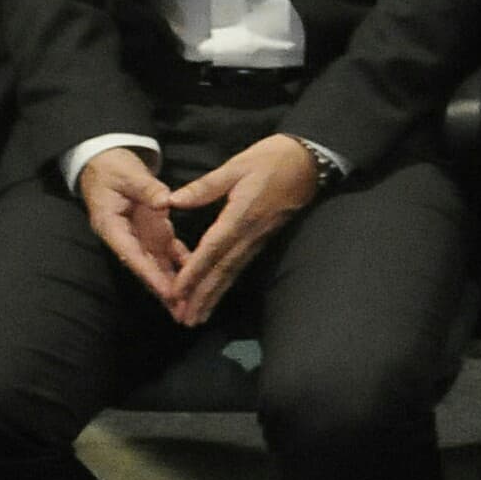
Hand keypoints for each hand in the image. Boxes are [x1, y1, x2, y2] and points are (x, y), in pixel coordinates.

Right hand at [76, 147, 191, 306]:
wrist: (108, 164)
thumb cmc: (113, 169)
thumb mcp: (127, 174)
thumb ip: (146, 188)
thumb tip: (164, 201)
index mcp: (112, 227)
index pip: (133, 256)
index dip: (150, 276)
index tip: (168, 293)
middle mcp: (127, 238)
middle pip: (147, 269)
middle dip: (164, 293)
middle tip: (183, 315)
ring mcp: (142, 237)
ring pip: (160, 266)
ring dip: (175, 286)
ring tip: (192, 307)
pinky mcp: (154, 231)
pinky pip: (171, 252)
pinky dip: (184, 265)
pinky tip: (200, 279)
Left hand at [159, 134, 323, 325]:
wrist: (309, 163)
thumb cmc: (271, 159)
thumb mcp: (236, 165)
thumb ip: (205, 186)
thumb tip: (172, 201)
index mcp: (241, 215)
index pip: (213, 249)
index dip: (194, 272)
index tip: (177, 291)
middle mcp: (250, 234)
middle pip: (223, 270)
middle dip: (202, 296)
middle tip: (185, 320)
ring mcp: (257, 240)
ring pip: (232, 273)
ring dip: (213, 297)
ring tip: (196, 318)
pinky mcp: (261, 240)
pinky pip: (240, 267)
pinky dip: (225, 285)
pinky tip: (215, 296)